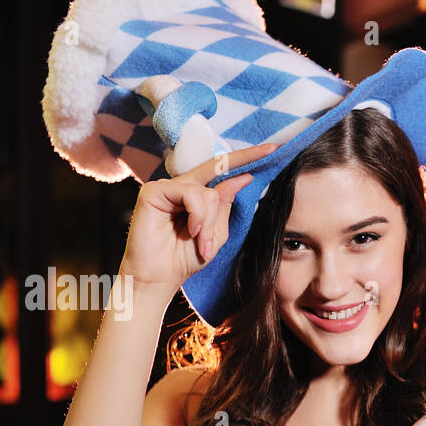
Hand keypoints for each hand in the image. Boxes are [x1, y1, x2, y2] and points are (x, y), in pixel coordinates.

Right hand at [119, 141, 277, 292]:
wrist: (159, 278)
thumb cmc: (184, 258)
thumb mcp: (215, 233)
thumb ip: (225, 205)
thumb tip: (242, 177)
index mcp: (198, 195)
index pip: (222, 173)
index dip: (245, 160)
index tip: (272, 148)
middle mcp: (183, 186)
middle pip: (217, 165)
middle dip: (245, 157)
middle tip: (272, 148)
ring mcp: (167, 187)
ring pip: (208, 192)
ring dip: (210, 221)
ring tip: (202, 243)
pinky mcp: (153, 191)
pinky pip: (191, 193)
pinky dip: (198, 216)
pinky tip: (192, 232)